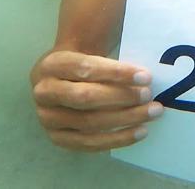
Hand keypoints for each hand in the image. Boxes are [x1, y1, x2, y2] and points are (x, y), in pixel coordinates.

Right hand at [31, 50, 164, 150]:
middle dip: (121, 97)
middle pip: (85, 97)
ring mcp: (47, 118)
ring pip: (89, 122)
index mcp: (51, 64)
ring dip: (125, 119)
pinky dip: (118, 138)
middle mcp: (43, 91)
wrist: (60, 81)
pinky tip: (140, 131)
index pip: (85, 68)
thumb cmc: (82, 65)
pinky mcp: (57, 138)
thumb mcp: (87, 51)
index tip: (145, 76)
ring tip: (151, 113)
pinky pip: (89, 143)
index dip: (116, 73)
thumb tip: (143, 74)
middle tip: (148, 95)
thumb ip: (109, 59)